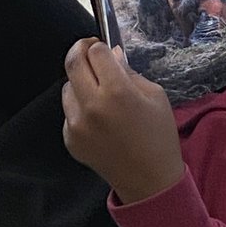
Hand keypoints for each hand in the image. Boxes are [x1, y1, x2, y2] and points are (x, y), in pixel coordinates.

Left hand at [62, 39, 184, 204]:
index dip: (100, 46)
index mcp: (117, 92)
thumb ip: (130, 73)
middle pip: (72, 62)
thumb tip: (111, 55)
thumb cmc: (159, 136)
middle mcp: (92, 106)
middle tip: (88, 50)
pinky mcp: (70, 139)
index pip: (96, 52)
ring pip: (66, 86)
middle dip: (80, 51)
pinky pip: (68, 111)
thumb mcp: (156, 97)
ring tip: (97, 91)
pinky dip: (79, 107)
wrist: (149, 180)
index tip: (103, 47)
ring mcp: (77, 124)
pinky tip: (98, 117)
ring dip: (79, 81)